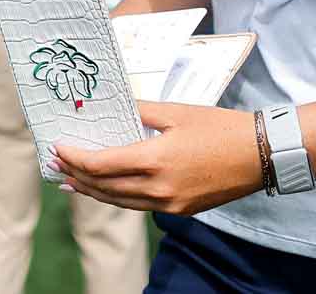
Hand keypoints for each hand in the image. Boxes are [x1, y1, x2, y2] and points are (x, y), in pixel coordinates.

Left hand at [51, 102, 263, 214]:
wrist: (260, 154)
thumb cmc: (220, 127)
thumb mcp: (177, 111)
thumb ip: (141, 110)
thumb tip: (116, 105)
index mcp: (154, 160)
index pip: (100, 165)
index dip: (75, 158)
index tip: (58, 149)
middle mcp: (158, 188)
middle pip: (104, 188)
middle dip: (77, 176)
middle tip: (56, 166)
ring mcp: (170, 203)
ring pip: (119, 202)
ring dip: (93, 192)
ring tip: (73, 182)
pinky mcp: (181, 210)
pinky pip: (140, 206)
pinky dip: (118, 198)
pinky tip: (108, 190)